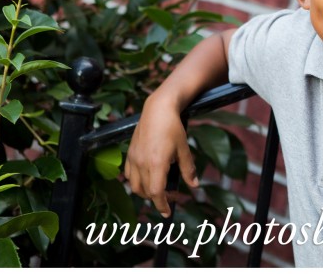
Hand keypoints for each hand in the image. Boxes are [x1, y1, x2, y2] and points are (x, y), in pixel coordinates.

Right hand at [124, 95, 198, 217]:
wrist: (157, 109)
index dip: (161, 205)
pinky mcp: (129, 153)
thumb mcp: (184, 149)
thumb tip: (194, 186)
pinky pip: (128, 174)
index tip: (167, 212)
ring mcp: (133, 158)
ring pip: (134, 185)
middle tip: (170, 198)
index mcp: (156, 164)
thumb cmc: (173, 128)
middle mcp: (142, 163)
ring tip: (157, 190)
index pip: (156, 193)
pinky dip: (135, 181)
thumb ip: (188, 169)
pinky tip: (145, 178)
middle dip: (157, 199)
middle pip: (145, 191)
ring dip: (145, 192)